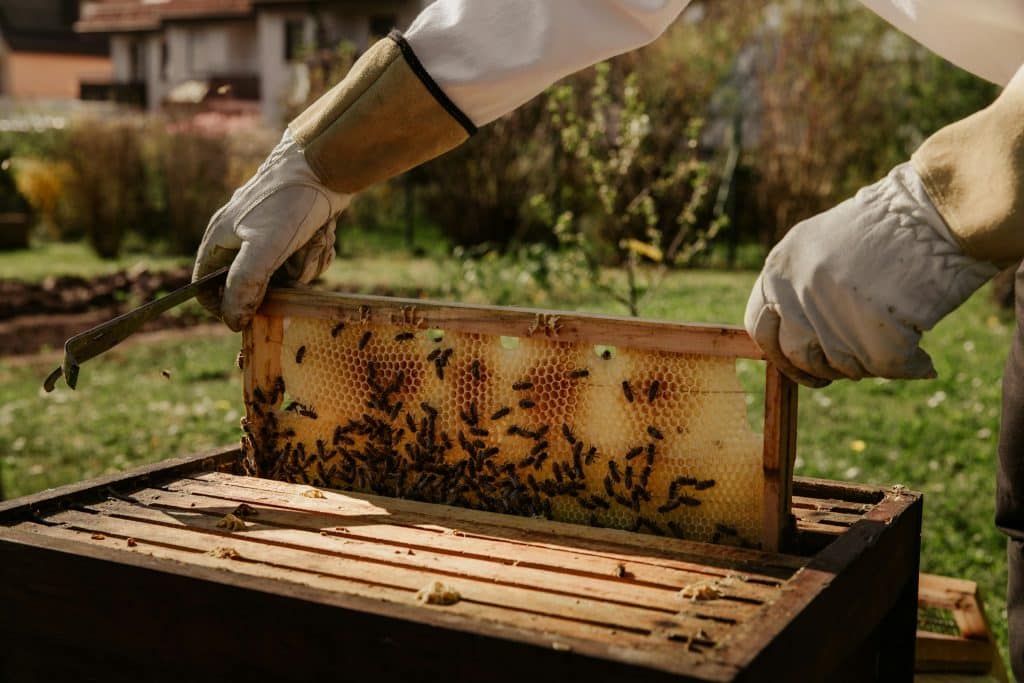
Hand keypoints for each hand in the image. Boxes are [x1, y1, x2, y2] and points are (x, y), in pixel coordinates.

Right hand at [193, 130, 349, 330]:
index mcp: (220, 236)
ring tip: (312, 242)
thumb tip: (232, 319)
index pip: (203, 284)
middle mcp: (240, 234)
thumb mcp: (263, 248)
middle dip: (276, 284)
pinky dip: (315, 253)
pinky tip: (323, 235)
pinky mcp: (294, 230)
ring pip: (281, 273)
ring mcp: (268, 232)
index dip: (220, 305)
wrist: (324, 165)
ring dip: (302, 266)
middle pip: (250, 282)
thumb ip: (244, 284)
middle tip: (293, 271)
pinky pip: (301, 258)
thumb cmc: (289, 202)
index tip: (244, 319)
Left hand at [744, 162, 997, 387]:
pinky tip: (922, 360)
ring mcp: (832, 309)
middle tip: (854, 364)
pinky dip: (909, 367)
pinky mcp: (873, 327)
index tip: (803, 364)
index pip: (759, 327)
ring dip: (869, 364)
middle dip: (825, 367)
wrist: (937, 209)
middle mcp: (797, 289)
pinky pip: (886, 367)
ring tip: (895, 344)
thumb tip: (794, 343)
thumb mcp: (821, 245)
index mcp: (779, 267)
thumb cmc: (887, 227)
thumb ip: (797, 289)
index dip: (780, 354)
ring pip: (842, 364)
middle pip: (799, 354)